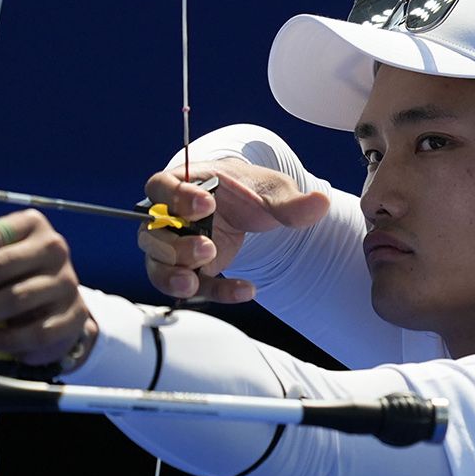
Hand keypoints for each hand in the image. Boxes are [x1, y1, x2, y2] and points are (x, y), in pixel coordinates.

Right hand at [139, 158, 329, 301]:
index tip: (206, 204)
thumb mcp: (271, 191)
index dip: (178, 197)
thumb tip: (321, 203)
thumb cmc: (247, 191)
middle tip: (206, 248)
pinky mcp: (190, 272)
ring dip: (174, 275)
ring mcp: (173, 248)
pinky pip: (196, 286)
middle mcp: (168, 217)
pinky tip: (245, 290)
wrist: (246, 208)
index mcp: (180, 183)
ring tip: (193, 282)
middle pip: (154, 233)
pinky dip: (217, 292)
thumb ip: (291, 202)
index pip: (162, 188)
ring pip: (160, 265)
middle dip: (176, 244)